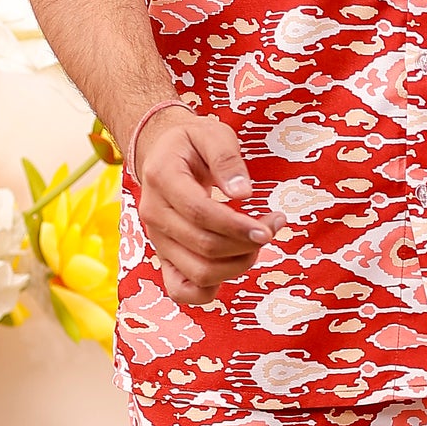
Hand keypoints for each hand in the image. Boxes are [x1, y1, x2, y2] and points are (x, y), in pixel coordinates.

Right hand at [130, 109, 271, 302]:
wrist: (163, 155)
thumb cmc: (192, 143)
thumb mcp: (212, 133)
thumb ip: (227, 158)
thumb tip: (243, 193)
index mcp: (162, 179)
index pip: (200, 213)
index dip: (237, 226)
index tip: (269, 227)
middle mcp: (154, 215)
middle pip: (203, 246)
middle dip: (246, 244)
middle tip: (272, 226)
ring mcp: (157, 240)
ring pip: (199, 273)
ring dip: (238, 265)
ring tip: (258, 242)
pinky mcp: (164, 258)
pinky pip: (183, 291)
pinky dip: (212, 289)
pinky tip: (233, 263)